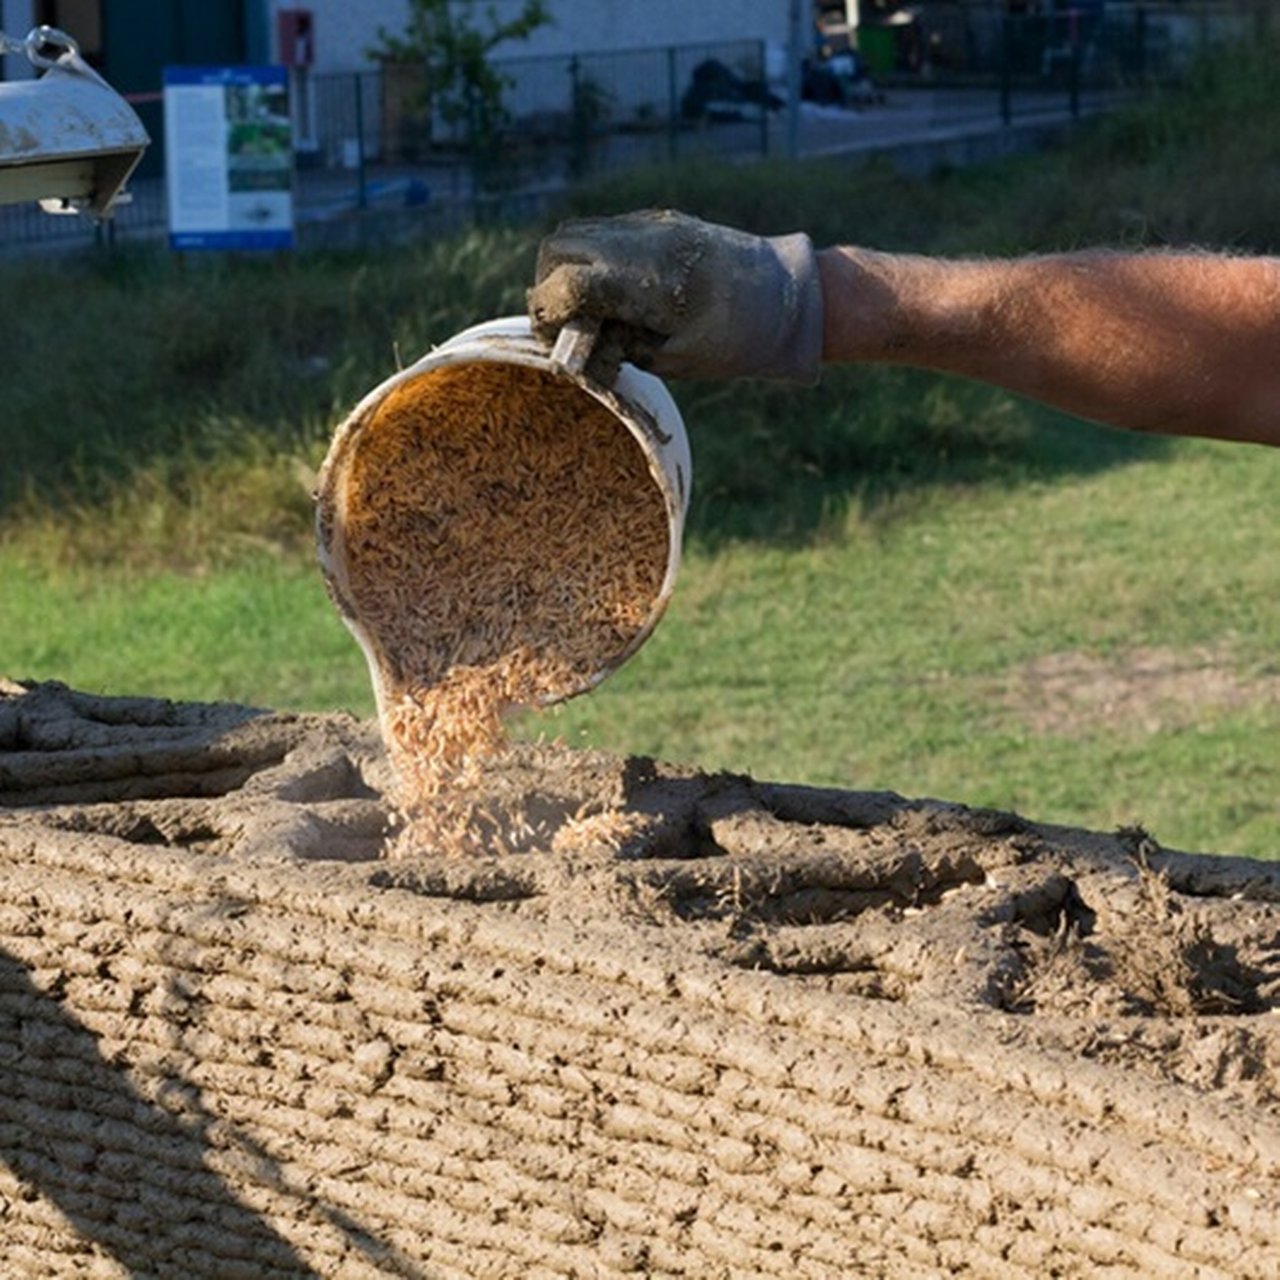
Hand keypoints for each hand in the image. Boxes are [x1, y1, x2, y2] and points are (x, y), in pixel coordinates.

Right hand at [528, 209, 823, 383]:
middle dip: (549, 285)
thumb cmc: (738, 340)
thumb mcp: (675, 359)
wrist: (792, 294)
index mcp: (649, 280)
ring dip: (569, 267)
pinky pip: (607, 228)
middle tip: (566, 323)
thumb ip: (619, 347)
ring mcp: (652, 223)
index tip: (554, 338)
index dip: (548, 312)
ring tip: (589, 306)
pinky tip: (615, 288)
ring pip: (578, 231)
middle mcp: (645, 241)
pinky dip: (594, 256)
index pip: (567, 282)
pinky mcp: (660, 219)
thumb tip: (575, 344)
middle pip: (559, 247)